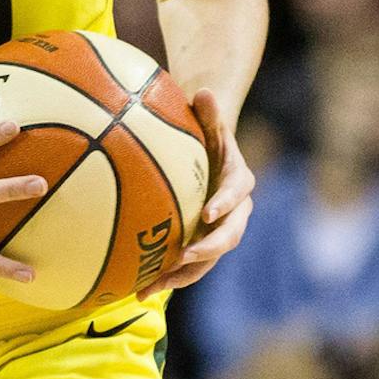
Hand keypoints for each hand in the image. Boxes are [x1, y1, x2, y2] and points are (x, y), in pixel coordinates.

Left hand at [155, 87, 253, 293]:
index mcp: (240, 182)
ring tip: (151, 288)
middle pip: (228, 237)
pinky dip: (167, 278)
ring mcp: (219, 233)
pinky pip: (188, 267)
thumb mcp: (209, 122)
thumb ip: (209, 111)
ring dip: (182, 276)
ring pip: (207, 260)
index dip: (226, 204)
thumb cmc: (207, 135)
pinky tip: (138, 289)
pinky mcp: (202, 246)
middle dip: (208, 250)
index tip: (209, 213)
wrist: (211, 157)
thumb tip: (204, 90)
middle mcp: (235, 212)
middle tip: (185, 257)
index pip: (238, 194)